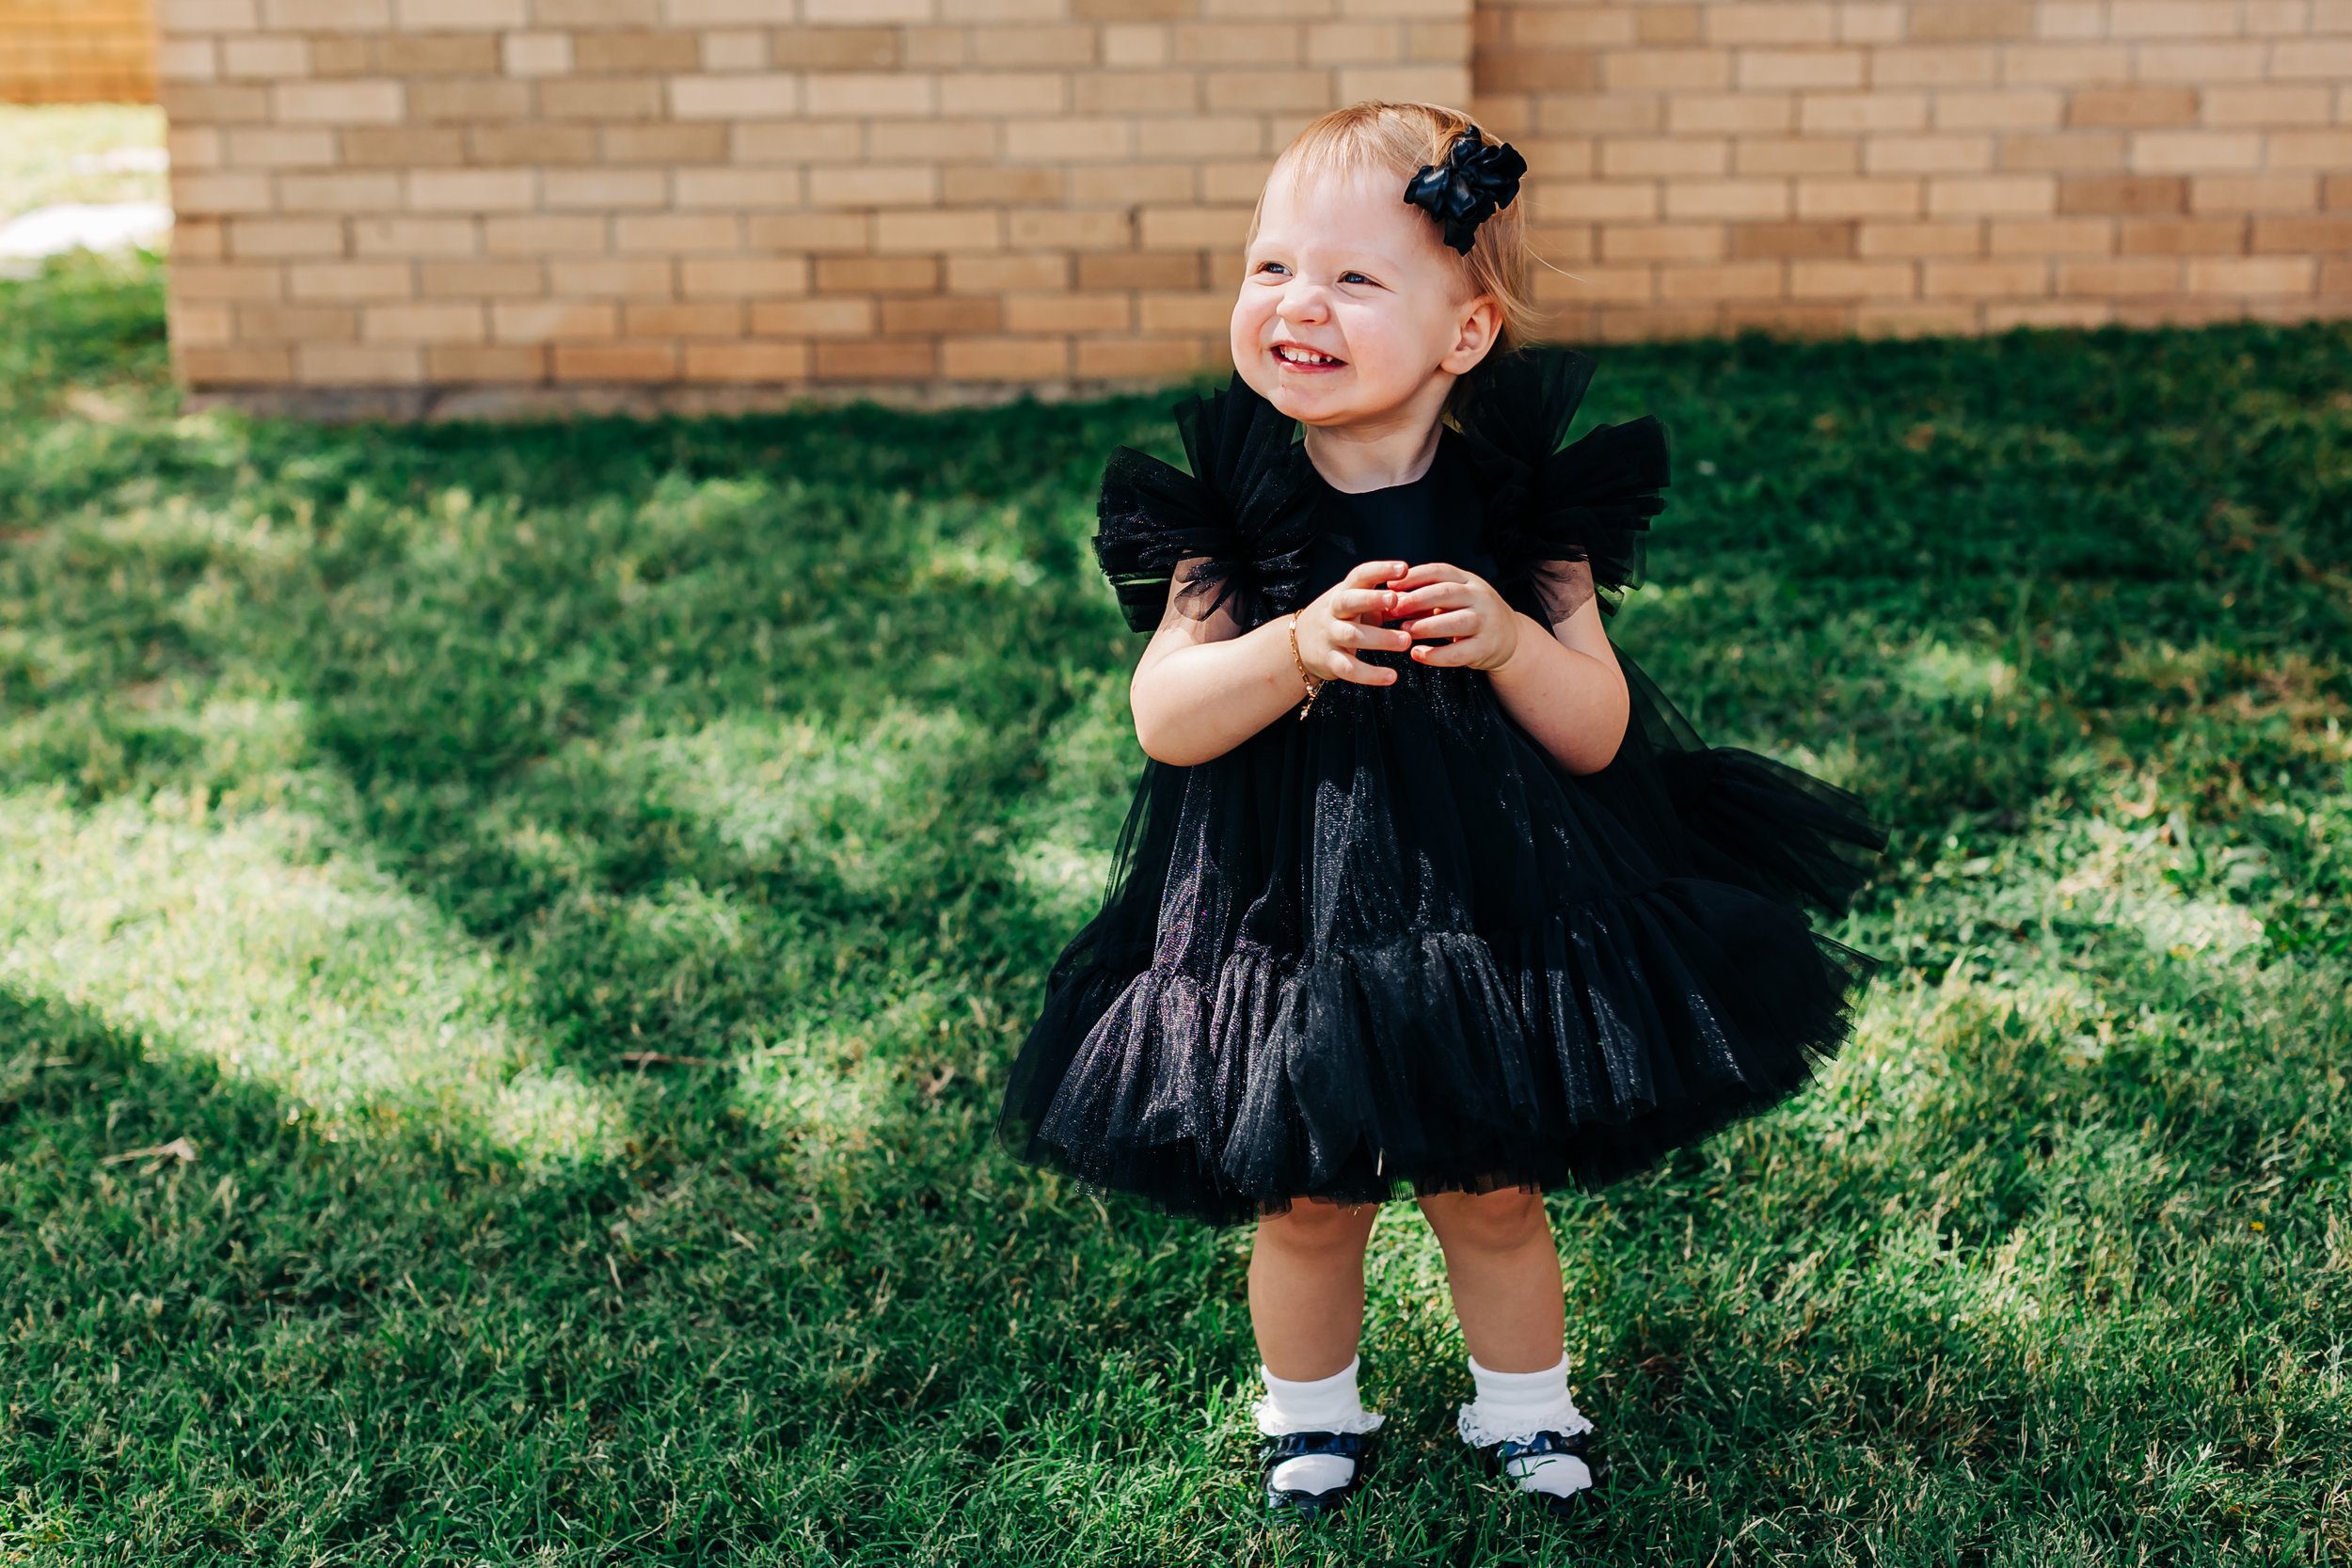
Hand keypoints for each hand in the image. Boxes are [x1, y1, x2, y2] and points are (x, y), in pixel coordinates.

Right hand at [1297, 558, 1417, 687]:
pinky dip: (1370, 674)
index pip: (1360, 576)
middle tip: (1396, 600)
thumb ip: (1387, 601)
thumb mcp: (1358, 603)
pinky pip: (1349, 668)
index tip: (1403, 568)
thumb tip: (1425, 598)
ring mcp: (1330, 636)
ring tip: (1406, 641)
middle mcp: (1333, 612)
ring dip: (1380, 638)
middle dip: (1371, 599)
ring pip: (1352, 635)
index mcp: (1343, 592)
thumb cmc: (1341, 618)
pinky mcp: (1330, 661)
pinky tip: (1392, 676)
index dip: (1380, 570)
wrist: (1299, 643)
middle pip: (1349, 602)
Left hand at [1385, 562, 1523, 672]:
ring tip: (1405, 630)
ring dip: (1427, 626)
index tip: (1390, 584)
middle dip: (1418, 599)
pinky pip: (1459, 652)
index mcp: (1468, 580)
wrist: (1509, 638)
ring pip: (1456, 621)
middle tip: (1394, 608)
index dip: (1414, 577)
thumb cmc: (1470, 614)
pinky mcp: (1486, 647)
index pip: (1440, 571)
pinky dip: (1437, 655)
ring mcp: (1486, 622)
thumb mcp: (1454, 599)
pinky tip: (1418, 654)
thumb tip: (1390, 599)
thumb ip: (1426, 597)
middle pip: (1447, 593)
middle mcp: (1480, 597)